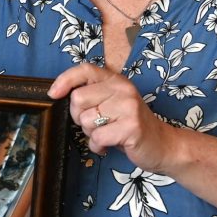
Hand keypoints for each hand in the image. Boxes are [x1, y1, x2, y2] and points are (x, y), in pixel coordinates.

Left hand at [50, 63, 171, 171]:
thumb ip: (92, 95)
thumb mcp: (113, 103)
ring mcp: (128, 107)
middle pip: (77, 99)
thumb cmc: (131, 125)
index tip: (54, 94)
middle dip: (79, 117)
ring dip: (91, 134)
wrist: (163, 145)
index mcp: (116, 81)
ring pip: (86, 121)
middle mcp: (122, 89)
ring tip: (107, 134)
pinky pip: (97, 137)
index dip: (64, 80)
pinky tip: (110, 145)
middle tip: (96, 124)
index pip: (84, 70)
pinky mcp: (131, 127)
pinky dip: (98, 146)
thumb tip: (59, 94)